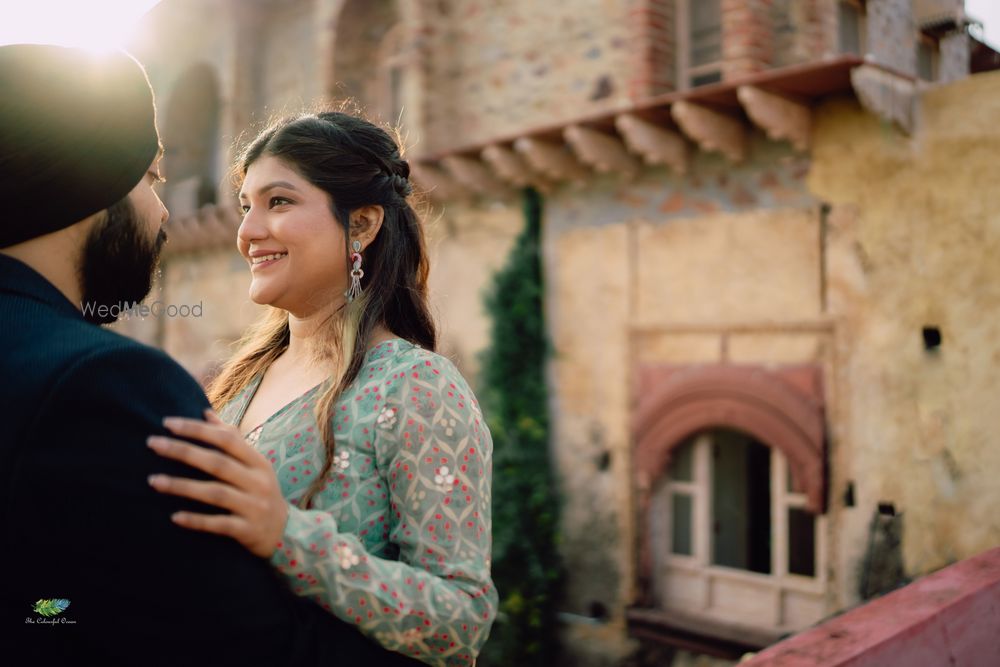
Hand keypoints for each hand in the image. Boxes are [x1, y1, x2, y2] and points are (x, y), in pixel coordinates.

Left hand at [146, 408, 287, 558]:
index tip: (168, 423)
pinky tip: (174, 517)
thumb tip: (206, 414)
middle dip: (184, 451)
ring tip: (153, 481)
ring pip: (215, 494)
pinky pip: (219, 524)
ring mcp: (253, 506)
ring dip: (182, 486)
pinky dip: (197, 521)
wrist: (285, 533)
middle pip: (218, 463)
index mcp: (258, 462)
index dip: (198, 430)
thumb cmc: (261, 492)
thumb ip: (232, 439)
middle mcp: (258, 482)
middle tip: (152, 443)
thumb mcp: (254, 465)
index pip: (227, 439)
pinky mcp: (247, 530)